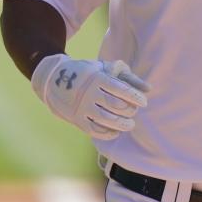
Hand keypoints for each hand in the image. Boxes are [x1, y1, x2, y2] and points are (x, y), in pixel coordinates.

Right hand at [31, 54, 149, 139]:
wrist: (53, 78)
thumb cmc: (87, 72)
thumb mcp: (105, 67)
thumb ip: (128, 77)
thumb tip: (149, 88)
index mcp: (97, 77)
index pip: (121, 89)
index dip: (135, 97)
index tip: (143, 102)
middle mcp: (89, 93)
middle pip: (116, 106)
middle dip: (130, 111)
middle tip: (135, 111)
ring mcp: (82, 107)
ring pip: (106, 120)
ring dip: (122, 124)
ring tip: (130, 124)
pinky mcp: (76, 119)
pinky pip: (94, 131)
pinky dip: (108, 133)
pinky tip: (116, 131)